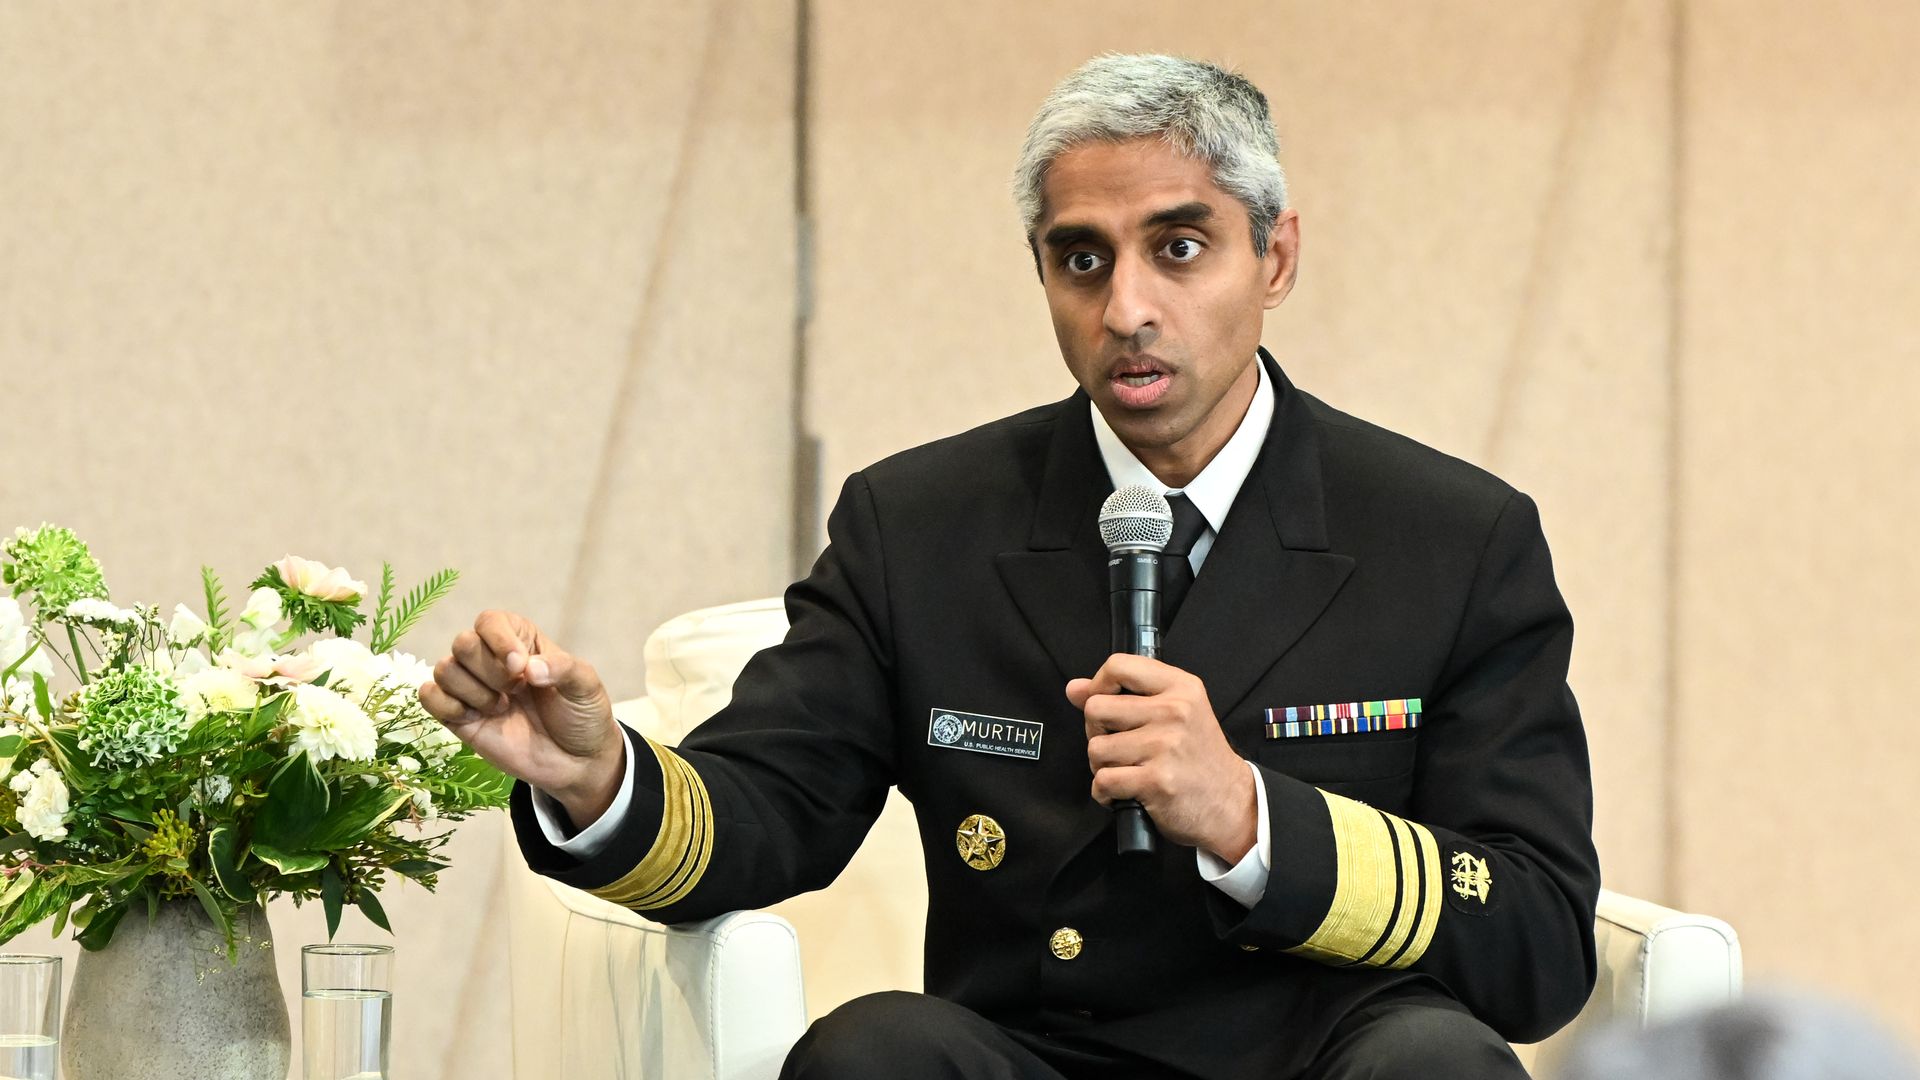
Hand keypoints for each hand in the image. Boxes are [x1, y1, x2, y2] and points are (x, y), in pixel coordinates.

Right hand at [419, 610, 622, 827]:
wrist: (576, 763)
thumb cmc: (582, 716)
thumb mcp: (586, 686)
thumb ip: (563, 669)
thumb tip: (529, 668)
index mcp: (521, 641)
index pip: (490, 621)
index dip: (499, 641)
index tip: (521, 667)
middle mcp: (491, 659)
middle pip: (463, 643)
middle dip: (490, 670)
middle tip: (516, 691)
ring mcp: (472, 688)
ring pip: (444, 669)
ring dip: (474, 691)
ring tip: (502, 708)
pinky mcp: (458, 718)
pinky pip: (429, 697)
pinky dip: (447, 706)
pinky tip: (477, 718)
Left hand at [1067, 654, 1256, 861]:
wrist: (1230, 803)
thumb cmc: (1198, 757)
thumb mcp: (1176, 712)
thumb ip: (1125, 695)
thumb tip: (1074, 689)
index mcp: (1180, 687)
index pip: (1119, 666)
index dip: (1098, 685)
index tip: (1104, 703)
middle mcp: (1174, 711)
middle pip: (1096, 708)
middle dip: (1097, 732)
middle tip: (1118, 745)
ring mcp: (1165, 746)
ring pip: (1096, 748)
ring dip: (1102, 766)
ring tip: (1126, 770)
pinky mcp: (1156, 780)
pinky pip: (1103, 781)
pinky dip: (1105, 792)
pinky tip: (1123, 792)